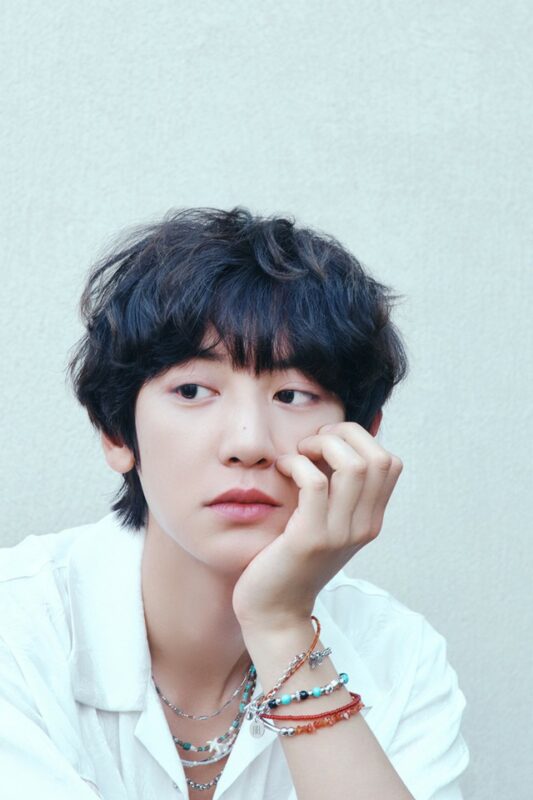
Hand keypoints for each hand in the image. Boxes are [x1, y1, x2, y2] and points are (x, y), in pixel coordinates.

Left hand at [232, 421, 403, 631]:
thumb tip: (332, 442)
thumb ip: (335, 492)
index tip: (327, 443)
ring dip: (322, 446)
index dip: (360, 439)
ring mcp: (340, 534)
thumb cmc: (290, 560)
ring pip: (353, 466)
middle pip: (378, 458)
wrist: (274, 612)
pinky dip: (298, 464)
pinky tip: (283, 469)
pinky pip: (316, 483)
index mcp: (371, 520)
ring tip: (299, 454)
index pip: (390, 462)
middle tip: (312, 443)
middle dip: (344, 435)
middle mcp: (364, 526)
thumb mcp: (325, 524)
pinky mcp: (310, 539)